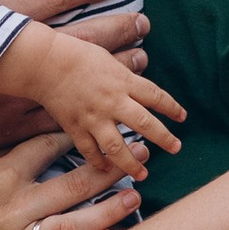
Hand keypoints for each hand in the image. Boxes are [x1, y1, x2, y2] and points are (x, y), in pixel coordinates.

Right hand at [0, 0, 145, 169]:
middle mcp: (6, 61)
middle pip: (74, 41)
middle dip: (114, 30)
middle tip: (144, 23)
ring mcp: (6, 99)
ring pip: (74, 86)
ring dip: (108, 74)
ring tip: (141, 63)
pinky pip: (54, 127)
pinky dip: (85, 120)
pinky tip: (110, 117)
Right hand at [0, 19, 185, 172]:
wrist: (46, 63)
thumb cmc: (77, 55)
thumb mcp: (109, 60)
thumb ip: (125, 77)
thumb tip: (141, 87)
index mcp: (123, 81)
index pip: (156, 96)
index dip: (172, 107)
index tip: (182, 117)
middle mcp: (113, 101)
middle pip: (145, 124)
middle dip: (164, 138)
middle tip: (176, 149)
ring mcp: (94, 117)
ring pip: (118, 146)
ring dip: (132, 163)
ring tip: (143, 174)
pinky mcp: (76, 127)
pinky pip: (90, 150)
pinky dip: (98, 162)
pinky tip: (106, 170)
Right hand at [0, 135, 142, 229]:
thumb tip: (31, 142)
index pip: (45, 148)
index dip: (76, 134)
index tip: (100, 123)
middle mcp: (10, 210)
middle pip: (70, 185)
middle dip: (107, 169)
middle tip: (137, 155)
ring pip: (71, 228)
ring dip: (106, 213)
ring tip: (133, 199)